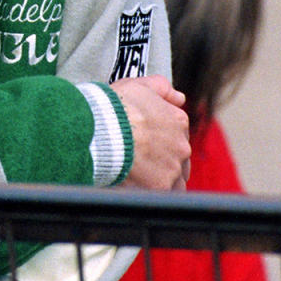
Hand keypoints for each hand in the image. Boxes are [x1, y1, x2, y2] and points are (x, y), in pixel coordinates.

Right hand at [113, 75, 190, 190]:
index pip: (178, 134)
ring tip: (139, 177)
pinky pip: (163, 195)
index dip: (161, 139)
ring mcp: (172, 168)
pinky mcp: (159, 187)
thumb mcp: (137, 85)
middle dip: (163, 160)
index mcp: (178, 121)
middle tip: (141, 160)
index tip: (147, 142)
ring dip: (162, 178)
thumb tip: (179, 97)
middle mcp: (181, 145)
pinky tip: (138, 188)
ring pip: (174, 179)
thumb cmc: (113, 107)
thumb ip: (160, 87)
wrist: (99, 129)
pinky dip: (153, 193)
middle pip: (178, 158)